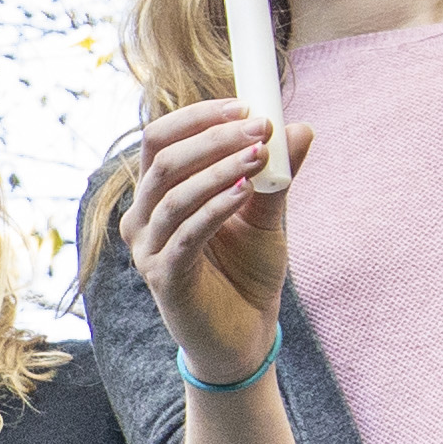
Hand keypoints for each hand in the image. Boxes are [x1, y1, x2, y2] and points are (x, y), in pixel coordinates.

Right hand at [120, 102, 296, 380]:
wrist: (243, 337)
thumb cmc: (245, 274)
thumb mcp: (266, 216)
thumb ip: (277, 175)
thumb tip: (300, 128)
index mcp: (157, 195)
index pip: (160, 139)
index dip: (198, 117)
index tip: (246, 106)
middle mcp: (142, 218)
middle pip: (163, 160)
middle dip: (213, 138)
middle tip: (259, 127)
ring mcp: (148, 250)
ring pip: (173, 194)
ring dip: (219, 168)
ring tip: (260, 155)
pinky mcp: (164, 278)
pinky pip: (187, 233)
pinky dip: (216, 207)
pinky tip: (245, 191)